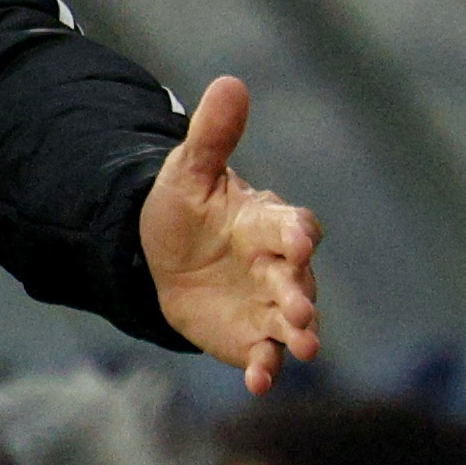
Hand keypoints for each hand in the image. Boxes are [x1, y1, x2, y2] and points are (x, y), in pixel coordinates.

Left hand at [140, 76, 323, 394]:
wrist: (162, 255)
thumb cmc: (186, 207)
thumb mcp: (188, 169)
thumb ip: (213, 135)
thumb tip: (230, 83)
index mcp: (268, 222)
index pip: (296, 226)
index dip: (300, 234)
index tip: (300, 241)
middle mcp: (278, 267)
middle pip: (299, 280)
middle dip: (301, 293)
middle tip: (300, 308)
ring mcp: (268, 305)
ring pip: (293, 323)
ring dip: (299, 335)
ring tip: (303, 348)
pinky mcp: (250, 336)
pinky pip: (264, 355)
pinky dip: (265, 368)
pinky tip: (257, 382)